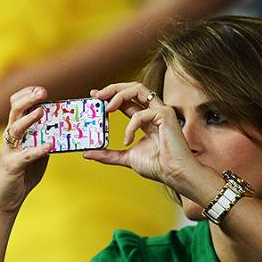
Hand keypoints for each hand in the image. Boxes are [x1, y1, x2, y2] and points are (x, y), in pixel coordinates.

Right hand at [0, 87, 52, 212]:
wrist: (7, 199)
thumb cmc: (23, 174)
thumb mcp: (37, 152)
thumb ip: (45, 139)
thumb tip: (63, 128)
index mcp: (15, 131)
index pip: (16, 105)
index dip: (27, 94)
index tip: (41, 90)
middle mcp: (9, 137)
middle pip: (14, 110)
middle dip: (28, 99)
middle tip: (43, 93)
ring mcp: (9, 150)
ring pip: (15, 129)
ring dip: (29, 119)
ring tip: (42, 112)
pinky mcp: (11, 165)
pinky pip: (25, 155)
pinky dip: (37, 149)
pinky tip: (49, 146)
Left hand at [83, 82, 197, 190]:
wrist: (174, 174)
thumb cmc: (158, 166)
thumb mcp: (125, 158)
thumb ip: (107, 155)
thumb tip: (86, 154)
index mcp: (146, 119)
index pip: (126, 100)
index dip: (109, 95)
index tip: (93, 96)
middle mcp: (154, 111)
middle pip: (132, 87)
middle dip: (112, 88)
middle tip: (96, 96)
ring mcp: (161, 111)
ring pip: (138, 89)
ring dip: (119, 95)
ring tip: (106, 108)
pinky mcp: (166, 115)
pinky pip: (141, 114)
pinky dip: (130, 126)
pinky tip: (127, 141)